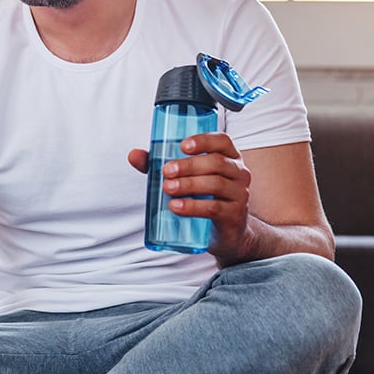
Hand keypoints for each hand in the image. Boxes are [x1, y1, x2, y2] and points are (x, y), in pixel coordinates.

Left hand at [128, 132, 256, 263]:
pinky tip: (177, 206)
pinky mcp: (234, 215)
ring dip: (189, 185)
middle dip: (189, 165)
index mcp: (229, 157)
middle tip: (166, 172)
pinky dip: (193, 207)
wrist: (228, 232)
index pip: (222, 141)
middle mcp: (239, 173)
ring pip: (216, 184)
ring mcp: (239, 194)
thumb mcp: (187, 178)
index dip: (204, 140)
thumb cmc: (205, 198)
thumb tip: (134, 155)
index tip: (183, 146)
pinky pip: (214, 208)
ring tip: (168, 188)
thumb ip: (160, 165)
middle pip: (216, 162)